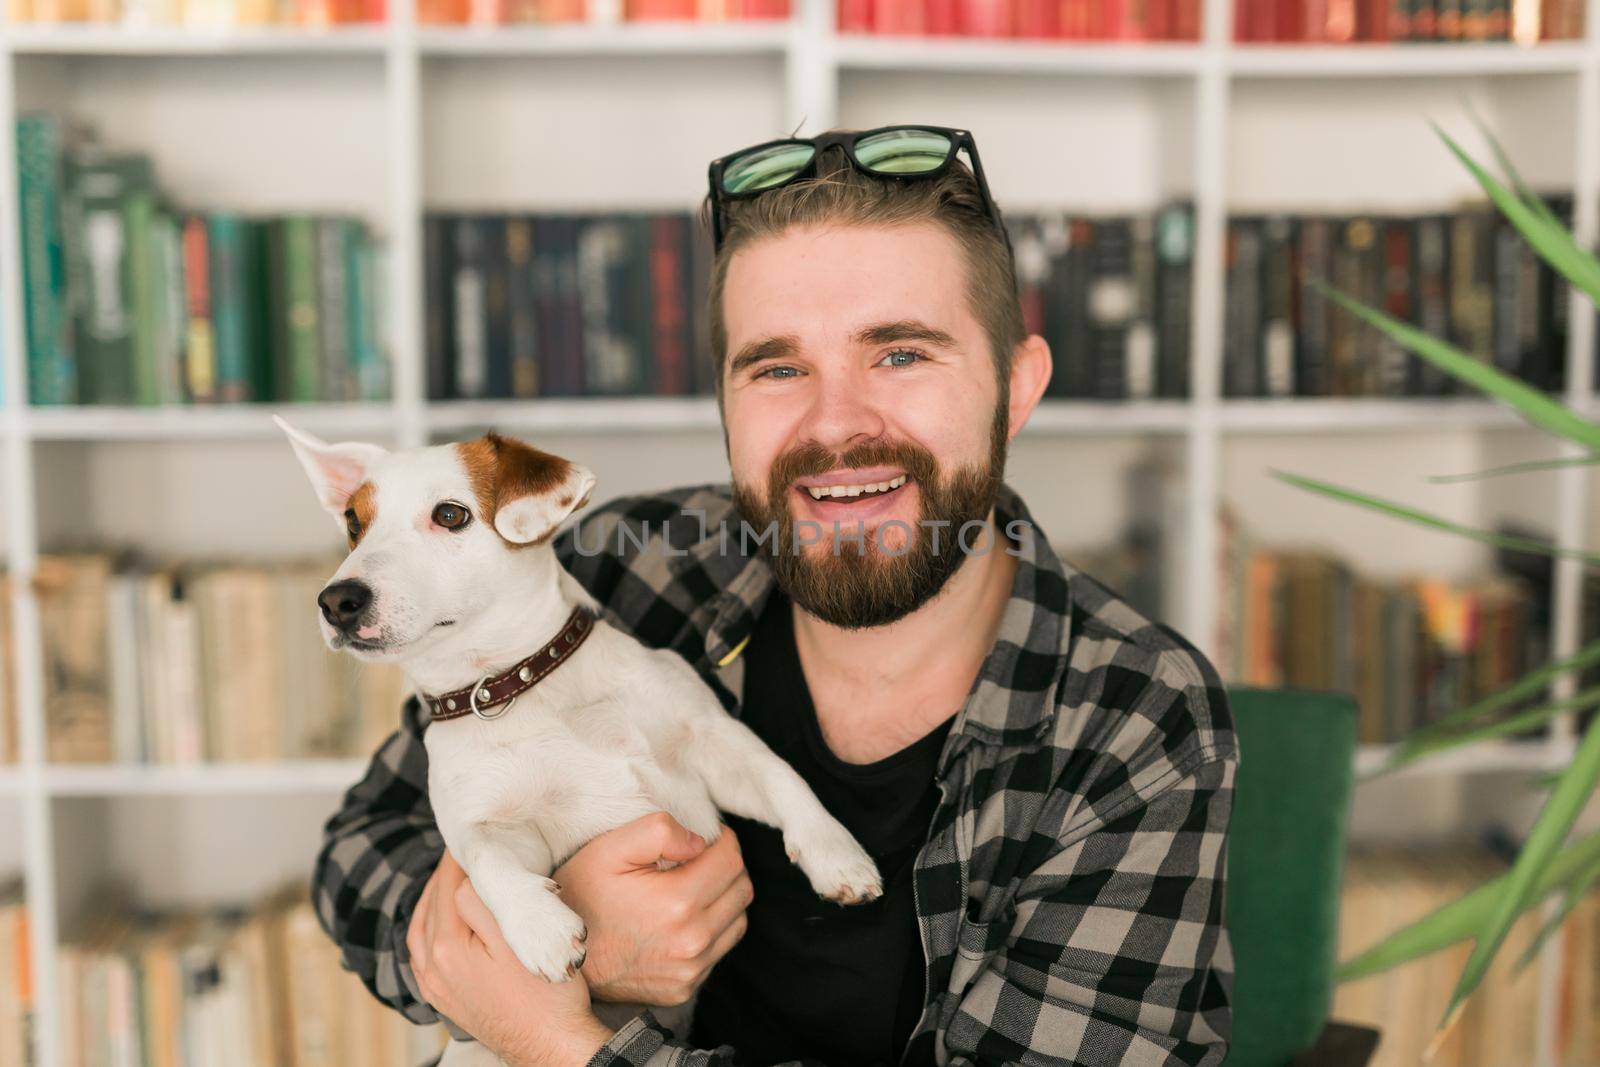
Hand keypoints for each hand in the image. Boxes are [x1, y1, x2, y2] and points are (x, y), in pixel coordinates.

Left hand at [408, 850, 613, 1066]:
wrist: (551, 1048)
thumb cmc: (546, 995)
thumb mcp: (520, 940)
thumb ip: (486, 904)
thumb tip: (466, 878)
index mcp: (448, 948)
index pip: (447, 887)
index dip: (459, 859)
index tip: (470, 836)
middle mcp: (433, 969)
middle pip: (430, 906)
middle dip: (445, 876)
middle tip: (463, 851)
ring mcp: (436, 988)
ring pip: (420, 932)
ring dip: (432, 902)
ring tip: (450, 881)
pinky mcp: (445, 1001)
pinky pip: (422, 958)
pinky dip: (428, 932)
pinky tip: (442, 925)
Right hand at [554, 813, 752, 1006]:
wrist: (558, 958)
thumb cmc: (580, 897)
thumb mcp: (609, 849)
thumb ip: (659, 831)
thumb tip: (699, 841)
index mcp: (678, 903)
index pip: (732, 860)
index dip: (721, 839)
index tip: (702, 838)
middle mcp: (691, 942)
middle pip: (742, 889)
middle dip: (726, 867)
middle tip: (697, 860)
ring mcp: (689, 970)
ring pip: (737, 920)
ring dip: (722, 899)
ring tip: (690, 888)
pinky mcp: (684, 988)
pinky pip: (719, 950)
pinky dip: (710, 930)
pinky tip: (678, 920)